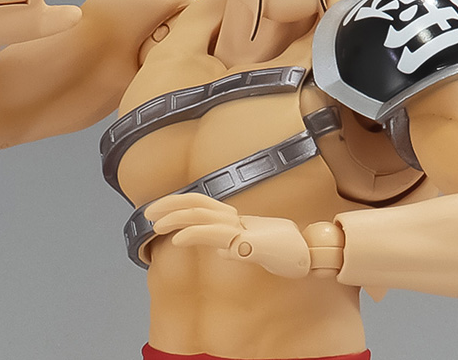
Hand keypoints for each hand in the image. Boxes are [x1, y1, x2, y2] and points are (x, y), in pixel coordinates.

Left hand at [145, 193, 310, 278]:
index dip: (177, 202)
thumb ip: (236, 246)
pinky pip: (217, 236)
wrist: (310, 256)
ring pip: (203, 216)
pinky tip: (178, 240)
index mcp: (236, 218)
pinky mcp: (248, 243)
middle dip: (169, 205)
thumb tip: (220, 251)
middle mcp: (237, 219)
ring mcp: (242, 230)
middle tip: (147, 213)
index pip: (201, 202)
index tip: (156, 209)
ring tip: (155, 225)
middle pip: (197, 203)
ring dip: (176, 218)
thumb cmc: (285, 251)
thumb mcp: (254, 248)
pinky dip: (195, 235)